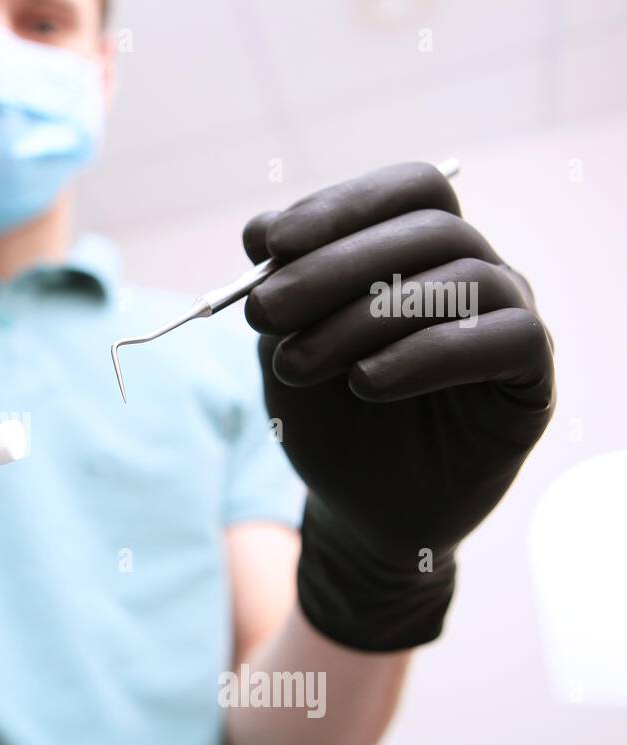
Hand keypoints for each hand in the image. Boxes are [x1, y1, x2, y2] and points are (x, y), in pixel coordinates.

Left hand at [242, 162, 554, 650]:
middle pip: (428, 227)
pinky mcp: (531, 378)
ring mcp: (508, 320)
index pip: (406, 189)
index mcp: (420, 251)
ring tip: (297, 364)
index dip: (339, 206)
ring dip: (362, 318)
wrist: (356, 506)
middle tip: (263, 312)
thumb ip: (279, 287)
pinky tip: (365, 384)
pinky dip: (424, 354)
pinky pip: (503, 338)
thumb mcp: (286, 345)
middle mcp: (475, 272)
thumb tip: (261, 228)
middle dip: (331, 265)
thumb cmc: (325, 417)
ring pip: (459, 278)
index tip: (267, 245)